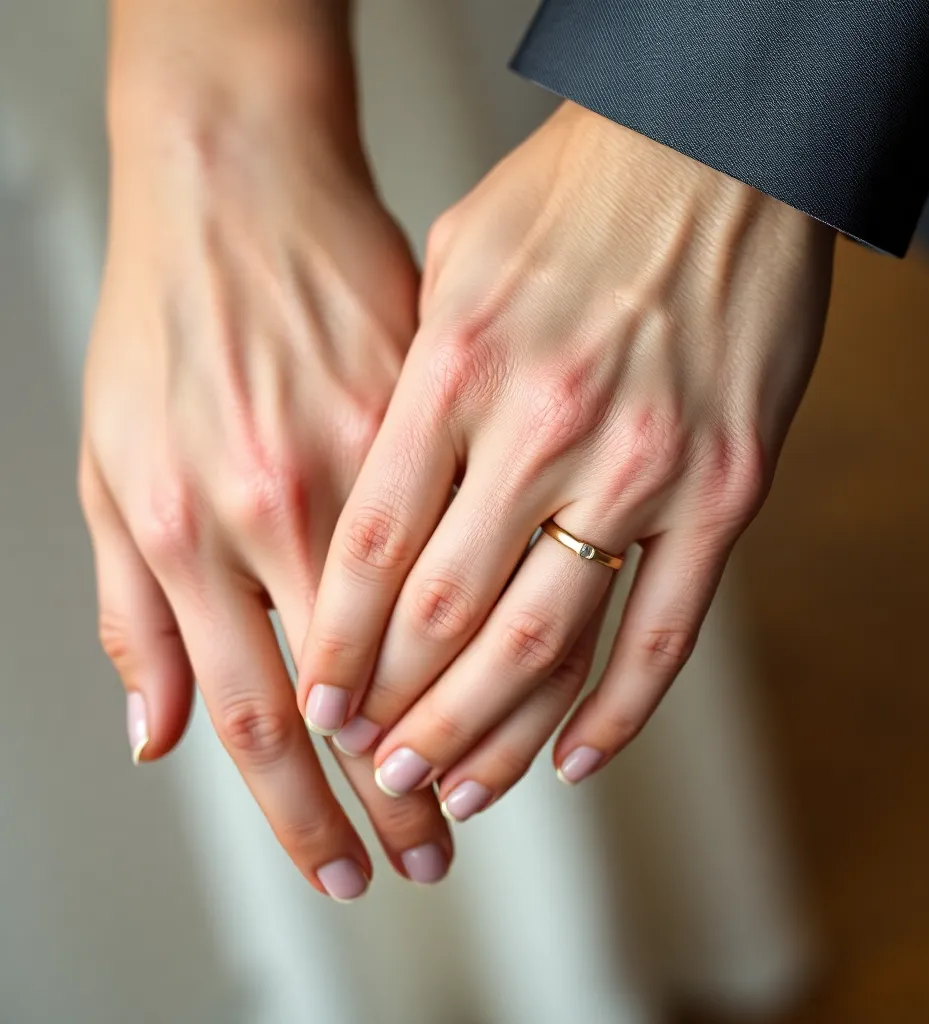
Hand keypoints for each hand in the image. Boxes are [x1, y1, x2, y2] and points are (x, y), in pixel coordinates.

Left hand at [80, 5, 451, 894]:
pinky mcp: (458, 404)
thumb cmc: (182, 314)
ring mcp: (404, 448)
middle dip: (397, 791)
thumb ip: (135, 604)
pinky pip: (505, 543)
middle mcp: (303, 495)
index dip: (302, 805)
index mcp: (207, 514)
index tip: (345, 862)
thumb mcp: (115, 457)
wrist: (248, 175)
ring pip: (455, 627)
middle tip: (430, 853)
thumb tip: (154, 732)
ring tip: (488, 792)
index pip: (261, 708)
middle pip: (364, 687)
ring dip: (474, 728)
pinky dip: (536, 636)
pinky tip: (555, 697)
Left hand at [299, 102, 834, 819]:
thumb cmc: (570, 199)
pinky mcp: (729, 489)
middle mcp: (546, 425)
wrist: (717, 152)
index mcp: (459, 367)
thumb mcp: (453, 259)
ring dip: (491, 731)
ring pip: (549, 640)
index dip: (337, 642)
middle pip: (448, 611)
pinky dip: (619, 711)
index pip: (374, 544)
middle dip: (399, 707)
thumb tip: (363, 488)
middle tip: (370, 768)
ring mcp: (645, 464)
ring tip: (452, 791)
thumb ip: (408, 378)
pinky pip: (667, 628)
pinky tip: (575, 763)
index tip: (315, 706)